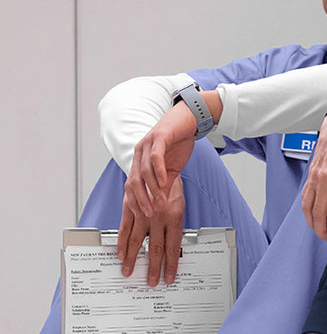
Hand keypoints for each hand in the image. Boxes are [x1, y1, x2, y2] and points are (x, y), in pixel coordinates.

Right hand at [117, 176, 185, 285]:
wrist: (159, 163)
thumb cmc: (171, 188)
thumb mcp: (180, 206)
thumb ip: (174, 226)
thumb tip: (173, 249)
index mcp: (174, 217)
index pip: (173, 247)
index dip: (171, 265)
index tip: (169, 277)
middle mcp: (158, 216)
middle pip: (155, 248)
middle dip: (154, 267)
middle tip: (151, 282)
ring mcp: (143, 212)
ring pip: (137, 241)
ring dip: (133, 259)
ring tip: (129, 272)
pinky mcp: (130, 207)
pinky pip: (124, 228)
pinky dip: (122, 243)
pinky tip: (121, 254)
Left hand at [123, 102, 196, 217]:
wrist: (188, 119)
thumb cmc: (179, 142)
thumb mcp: (171, 168)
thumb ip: (164, 184)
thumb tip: (160, 202)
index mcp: (140, 160)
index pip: (131, 185)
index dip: (136, 201)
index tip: (144, 214)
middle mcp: (139, 152)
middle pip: (134, 180)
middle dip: (141, 199)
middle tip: (150, 212)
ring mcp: (147, 144)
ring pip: (144, 171)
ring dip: (152, 189)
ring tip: (160, 201)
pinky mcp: (159, 137)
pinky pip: (155, 157)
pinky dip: (159, 171)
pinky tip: (164, 181)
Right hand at [302, 106, 326, 242]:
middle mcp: (325, 179)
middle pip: (320, 213)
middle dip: (324, 230)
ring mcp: (315, 178)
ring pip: (308, 208)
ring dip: (312, 222)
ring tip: (320, 231)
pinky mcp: (310, 176)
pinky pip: (305, 198)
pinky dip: (307, 210)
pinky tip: (313, 215)